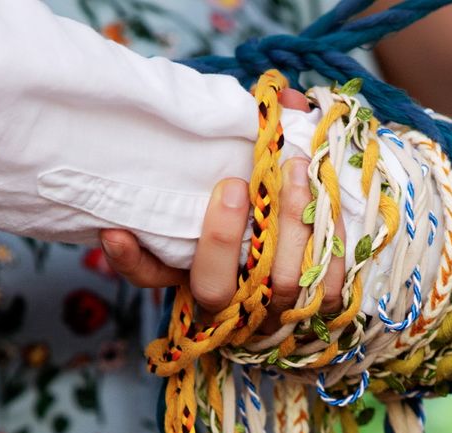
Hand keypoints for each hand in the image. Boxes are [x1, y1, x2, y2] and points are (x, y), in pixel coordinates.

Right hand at [100, 88, 345, 326]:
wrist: (316, 257)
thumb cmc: (266, 210)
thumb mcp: (242, 180)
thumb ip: (245, 144)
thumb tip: (285, 101)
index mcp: (195, 276)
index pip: (150, 279)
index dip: (133, 260)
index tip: (120, 230)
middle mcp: (230, 304)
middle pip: (215, 289)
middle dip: (222, 236)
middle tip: (238, 182)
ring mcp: (273, 313)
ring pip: (279, 287)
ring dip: (289, 226)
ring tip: (297, 169)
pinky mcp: (316, 311)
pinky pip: (328, 289)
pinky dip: (331, 244)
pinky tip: (328, 200)